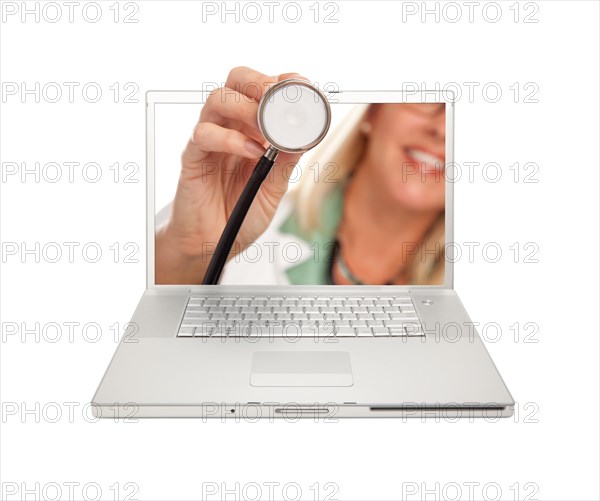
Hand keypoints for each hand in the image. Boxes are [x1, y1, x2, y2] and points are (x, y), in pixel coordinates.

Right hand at [156, 67, 307, 283]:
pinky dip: (231, 139)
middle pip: (236, 82)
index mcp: (252, 131)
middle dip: (259, 82)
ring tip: (266, 128)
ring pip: (218, 100)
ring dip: (245, 107)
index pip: (262, 91)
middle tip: (277, 98)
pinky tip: (252, 152)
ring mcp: (210, 140)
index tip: (301, 85)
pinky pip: (205, 135)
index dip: (281, 82)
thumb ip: (285, 163)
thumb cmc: (241, 215)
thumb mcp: (274, 190)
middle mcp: (230, 128)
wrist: (212, 244)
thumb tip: (303, 136)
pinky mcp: (194, 157)